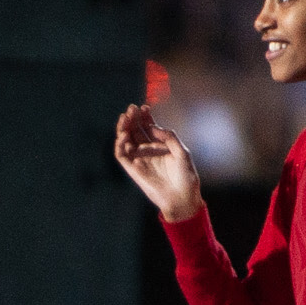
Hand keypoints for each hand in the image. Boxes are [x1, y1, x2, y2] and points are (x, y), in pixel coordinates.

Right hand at [112, 105, 202, 222]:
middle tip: (131, 108)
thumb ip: (169, 137)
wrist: (182, 197)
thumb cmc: (186, 176)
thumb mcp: (182, 152)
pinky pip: (121, 155)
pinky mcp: (132, 169)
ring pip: (125, 140)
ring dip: (123, 128)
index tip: (144, 107)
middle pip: (135, 130)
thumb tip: (153, 127)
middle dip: (132, 119)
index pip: (148, 127)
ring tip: (125, 118)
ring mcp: (139, 159)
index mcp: (160, 145)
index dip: (145, 116)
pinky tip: (124, 135)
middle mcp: (148, 151)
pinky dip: (120, 145)